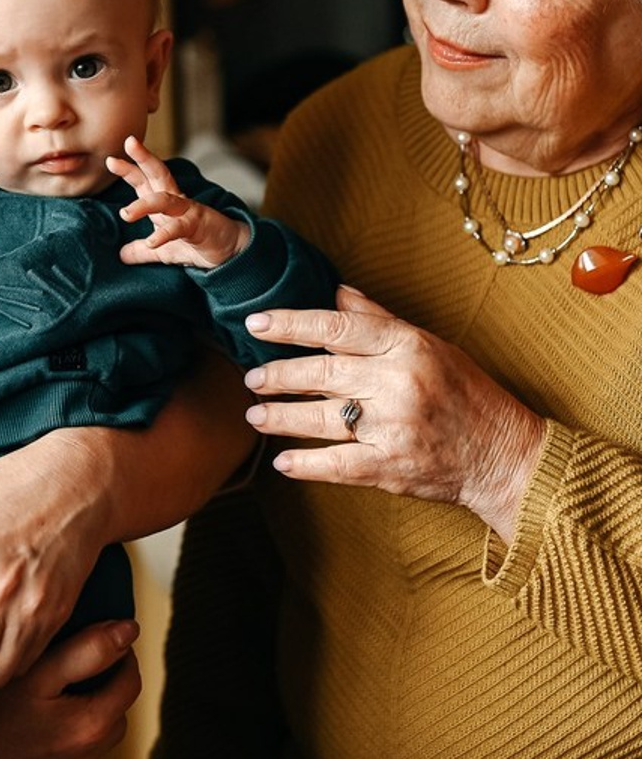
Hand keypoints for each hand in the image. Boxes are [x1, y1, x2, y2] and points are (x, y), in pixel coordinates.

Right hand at [0, 619, 140, 758]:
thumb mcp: (36, 671)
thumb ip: (86, 650)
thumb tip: (127, 631)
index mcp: (91, 724)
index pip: (130, 682)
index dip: (119, 654)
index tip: (99, 638)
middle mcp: (86, 757)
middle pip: (115, 712)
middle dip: (105, 683)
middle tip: (76, 661)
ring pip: (95, 737)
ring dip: (87, 713)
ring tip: (54, 691)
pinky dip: (66, 742)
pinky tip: (40, 726)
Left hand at [107, 135, 250, 267]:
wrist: (230, 253)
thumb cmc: (196, 244)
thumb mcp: (163, 250)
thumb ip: (142, 251)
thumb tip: (121, 255)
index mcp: (165, 203)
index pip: (145, 181)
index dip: (129, 169)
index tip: (110, 160)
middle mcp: (176, 201)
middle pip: (158, 174)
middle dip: (144, 158)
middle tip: (129, 142)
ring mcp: (189, 211)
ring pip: (165, 200)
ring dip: (144, 204)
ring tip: (125, 214)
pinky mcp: (199, 226)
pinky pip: (180, 228)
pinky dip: (165, 234)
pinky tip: (152, 241)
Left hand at [241, 285, 546, 541]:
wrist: (507, 456)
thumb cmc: (466, 393)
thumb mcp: (429, 343)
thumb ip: (379, 319)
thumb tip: (336, 292)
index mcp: (406, 346)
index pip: (336, 326)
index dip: (291, 324)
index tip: (256, 324)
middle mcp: (398, 383)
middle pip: (322, 372)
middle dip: (279, 375)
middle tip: (251, 378)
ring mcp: (394, 426)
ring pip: (321, 417)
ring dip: (281, 417)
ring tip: (255, 414)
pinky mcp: (392, 466)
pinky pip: (337, 464)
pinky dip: (306, 464)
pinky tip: (281, 462)